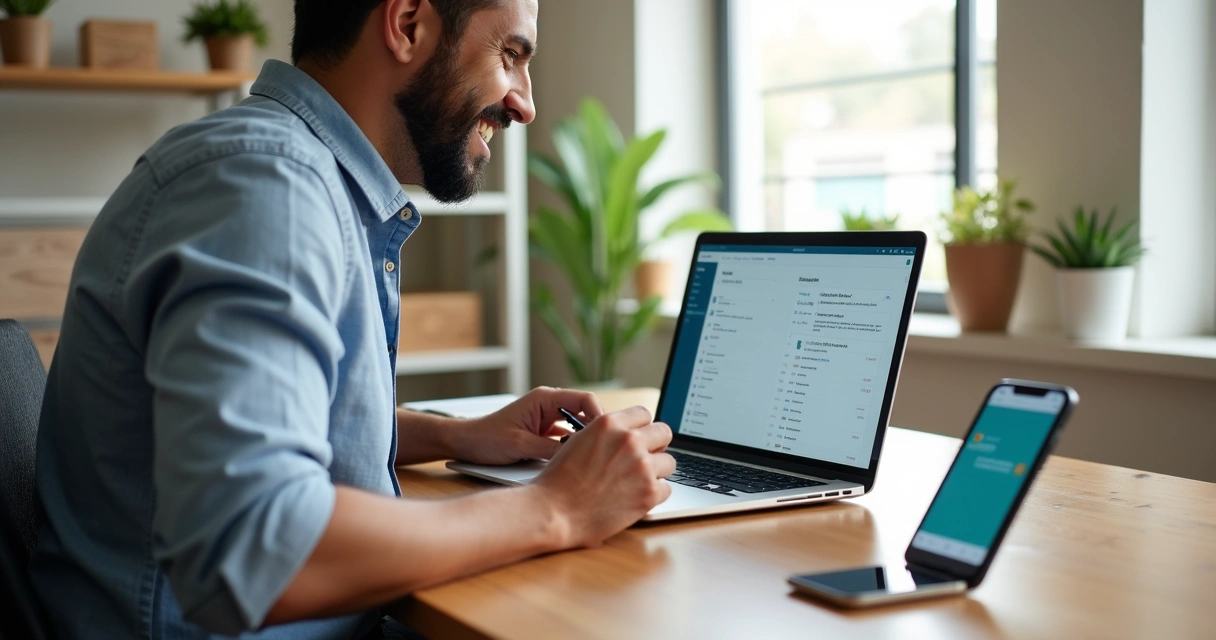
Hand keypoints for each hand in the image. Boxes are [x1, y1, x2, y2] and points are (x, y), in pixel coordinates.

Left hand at [451, 387, 603, 464]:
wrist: (465, 443)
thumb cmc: (486, 438)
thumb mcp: (520, 446)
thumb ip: (551, 450)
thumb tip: (578, 459)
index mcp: (544, 398)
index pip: (584, 400)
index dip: (599, 417)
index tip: (607, 436)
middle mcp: (549, 405)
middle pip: (585, 413)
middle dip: (596, 431)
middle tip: (606, 450)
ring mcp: (547, 419)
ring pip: (577, 427)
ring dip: (585, 440)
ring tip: (593, 458)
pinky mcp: (543, 433)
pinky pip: (566, 438)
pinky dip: (573, 448)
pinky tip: (577, 462)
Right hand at [530, 406, 674, 547]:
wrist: (553, 511)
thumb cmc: (559, 480)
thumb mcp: (579, 441)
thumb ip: (606, 435)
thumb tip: (626, 435)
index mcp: (610, 424)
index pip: (644, 414)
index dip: (641, 428)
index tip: (639, 439)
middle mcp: (629, 441)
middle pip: (664, 432)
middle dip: (656, 445)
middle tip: (644, 459)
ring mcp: (642, 466)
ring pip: (669, 462)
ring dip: (657, 471)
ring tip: (637, 482)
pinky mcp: (649, 493)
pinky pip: (667, 488)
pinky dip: (654, 495)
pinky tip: (636, 498)